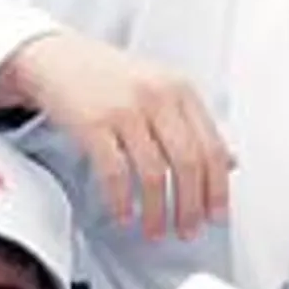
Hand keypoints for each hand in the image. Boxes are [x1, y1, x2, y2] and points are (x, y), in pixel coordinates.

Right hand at [0, 32, 232, 239]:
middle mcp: (157, 96)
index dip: (218, 188)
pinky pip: (115, 173)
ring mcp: (125, 109)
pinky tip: (124, 215)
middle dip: (191, 206)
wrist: (57, 58)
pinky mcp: (93, 123)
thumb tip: (231, 162)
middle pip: (188, 163)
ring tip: (155, 230)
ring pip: (154, 174)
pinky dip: (122, 201)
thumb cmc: (109, 78)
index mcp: (181, 89)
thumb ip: (193, 124)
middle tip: (188, 230)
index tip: (216, 215)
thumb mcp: (161, 90)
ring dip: (157, 212)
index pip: (212, 147)